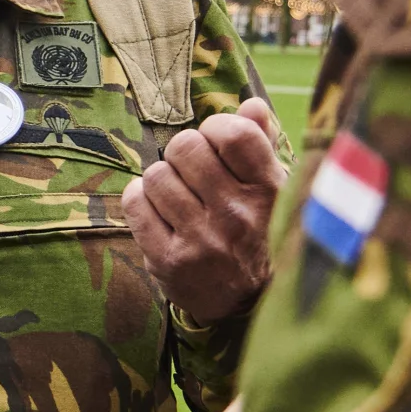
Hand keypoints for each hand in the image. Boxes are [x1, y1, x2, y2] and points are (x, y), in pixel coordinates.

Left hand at [124, 96, 284, 326]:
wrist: (249, 306)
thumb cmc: (260, 233)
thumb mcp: (274, 191)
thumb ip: (260, 144)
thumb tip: (250, 105)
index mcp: (269, 192)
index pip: (233, 133)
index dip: (217, 127)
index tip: (217, 142)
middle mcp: (238, 216)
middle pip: (185, 147)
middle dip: (183, 152)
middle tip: (192, 171)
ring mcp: (202, 241)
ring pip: (156, 174)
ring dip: (162, 179)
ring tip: (178, 195)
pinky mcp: (169, 262)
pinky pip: (136, 204)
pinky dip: (141, 199)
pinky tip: (158, 208)